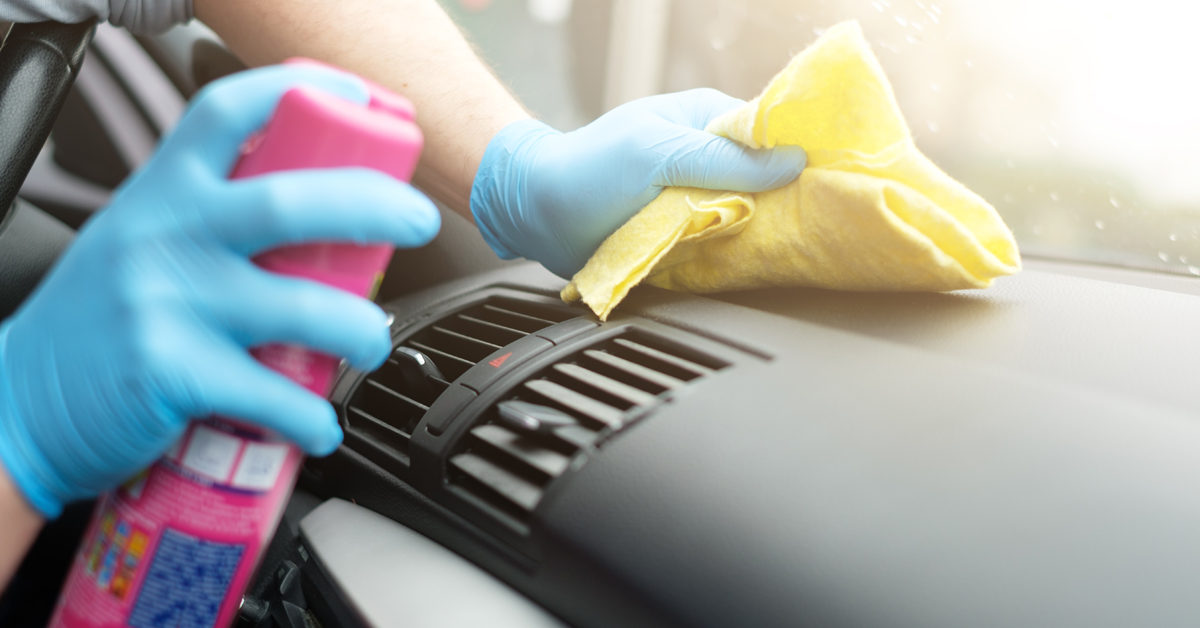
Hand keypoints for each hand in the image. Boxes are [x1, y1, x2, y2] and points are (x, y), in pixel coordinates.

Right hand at [0, 65, 439, 517]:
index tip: (363, 101)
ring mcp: (170, 303)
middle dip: (377, 208)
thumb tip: (315, 201)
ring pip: (304, 308)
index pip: (232, 111)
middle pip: (294, 202)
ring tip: (371, 343)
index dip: (306, 91)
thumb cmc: (100, 315)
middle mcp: (167, 234)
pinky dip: (311, 417)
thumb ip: (211, 211)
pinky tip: (319, 426)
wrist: (19, 397)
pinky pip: (272, 395)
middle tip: (419, 222)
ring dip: (362, 331)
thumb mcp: (142, 234)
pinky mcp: (172, 374)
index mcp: (162, 188)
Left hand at [470, 88, 806, 277]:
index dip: (803, 154)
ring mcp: (699, 199)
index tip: (837, 179)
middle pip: (769, 180)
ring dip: (766, 234)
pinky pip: (725, 246)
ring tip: (799, 249)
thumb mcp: (657, 153)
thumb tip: (792, 162)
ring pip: (752, 217)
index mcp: (707, 121)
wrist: (537, 214)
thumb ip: (722, 160)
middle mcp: (710, 160)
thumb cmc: (588, 170)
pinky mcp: (687, 236)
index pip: (772, 133)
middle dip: (792, 200)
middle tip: (824, 225)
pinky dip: (738, 256)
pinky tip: (759, 266)